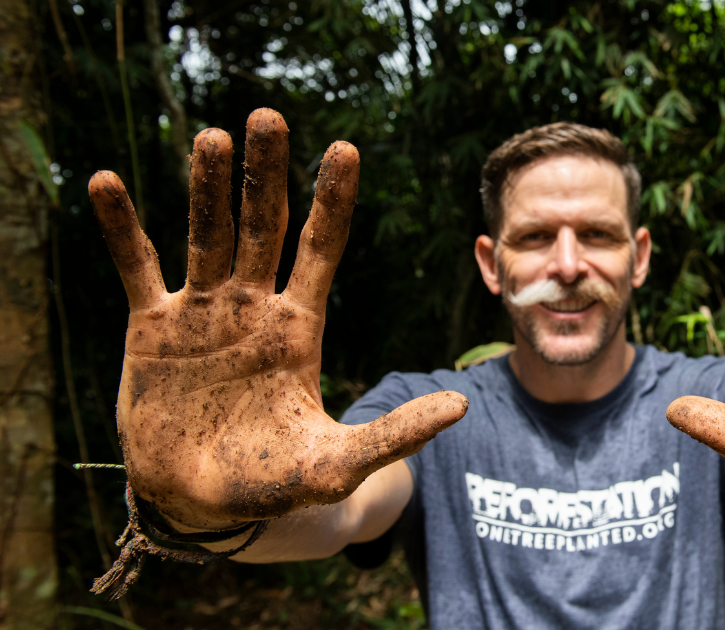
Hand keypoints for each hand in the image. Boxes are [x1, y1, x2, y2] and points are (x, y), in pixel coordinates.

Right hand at [89, 109, 466, 528]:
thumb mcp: (338, 463)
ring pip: (206, 234)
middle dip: (265, 173)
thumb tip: (462, 408)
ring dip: (206, 186)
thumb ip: (394, 434)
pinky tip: (106, 182)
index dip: (331, 202)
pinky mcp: (152, 328)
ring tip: (211, 136)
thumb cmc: (273, 483)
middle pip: (263, 225)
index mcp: (299, 327)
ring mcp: (202, 312)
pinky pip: (136, 267)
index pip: (320, 249)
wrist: (203, 506)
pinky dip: (120, 228)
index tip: (345, 149)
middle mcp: (253, 307)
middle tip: (269, 116)